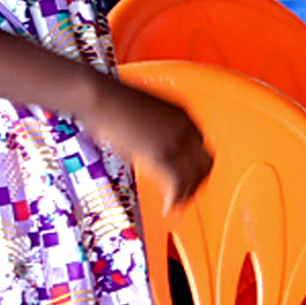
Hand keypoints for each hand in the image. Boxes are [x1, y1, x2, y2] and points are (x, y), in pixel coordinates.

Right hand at [88, 75, 213, 204]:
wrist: (100, 96)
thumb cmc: (112, 101)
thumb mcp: (146, 114)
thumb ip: (158, 130)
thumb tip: (153, 146)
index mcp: (183, 115)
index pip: (202, 148)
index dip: (197, 167)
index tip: (191, 177)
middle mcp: (185, 127)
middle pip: (205, 163)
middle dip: (197, 183)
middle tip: (187, 196)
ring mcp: (175, 140)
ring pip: (194, 177)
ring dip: (187, 195)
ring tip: (177, 206)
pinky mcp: (161, 153)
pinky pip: (177, 183)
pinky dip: (175, 200)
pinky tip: (169, 208)